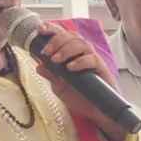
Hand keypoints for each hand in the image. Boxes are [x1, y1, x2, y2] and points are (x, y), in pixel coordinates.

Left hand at [27, 24, 126, 140]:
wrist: (97, 111)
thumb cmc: (80, 97)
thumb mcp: (60, 87)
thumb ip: (51, 76)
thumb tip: (38, 67)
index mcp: (71, 53)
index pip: (62, 35)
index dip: (52, 29)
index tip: (40, 29)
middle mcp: (82, 52)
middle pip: (71, 36)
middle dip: (56, 41)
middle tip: (47, 52)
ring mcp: (92, 59)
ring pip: (81, 44)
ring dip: (66, 50)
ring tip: (56, 60)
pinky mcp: (101, 68)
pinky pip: (91, 59)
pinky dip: (79, 61)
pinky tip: (70, 68)